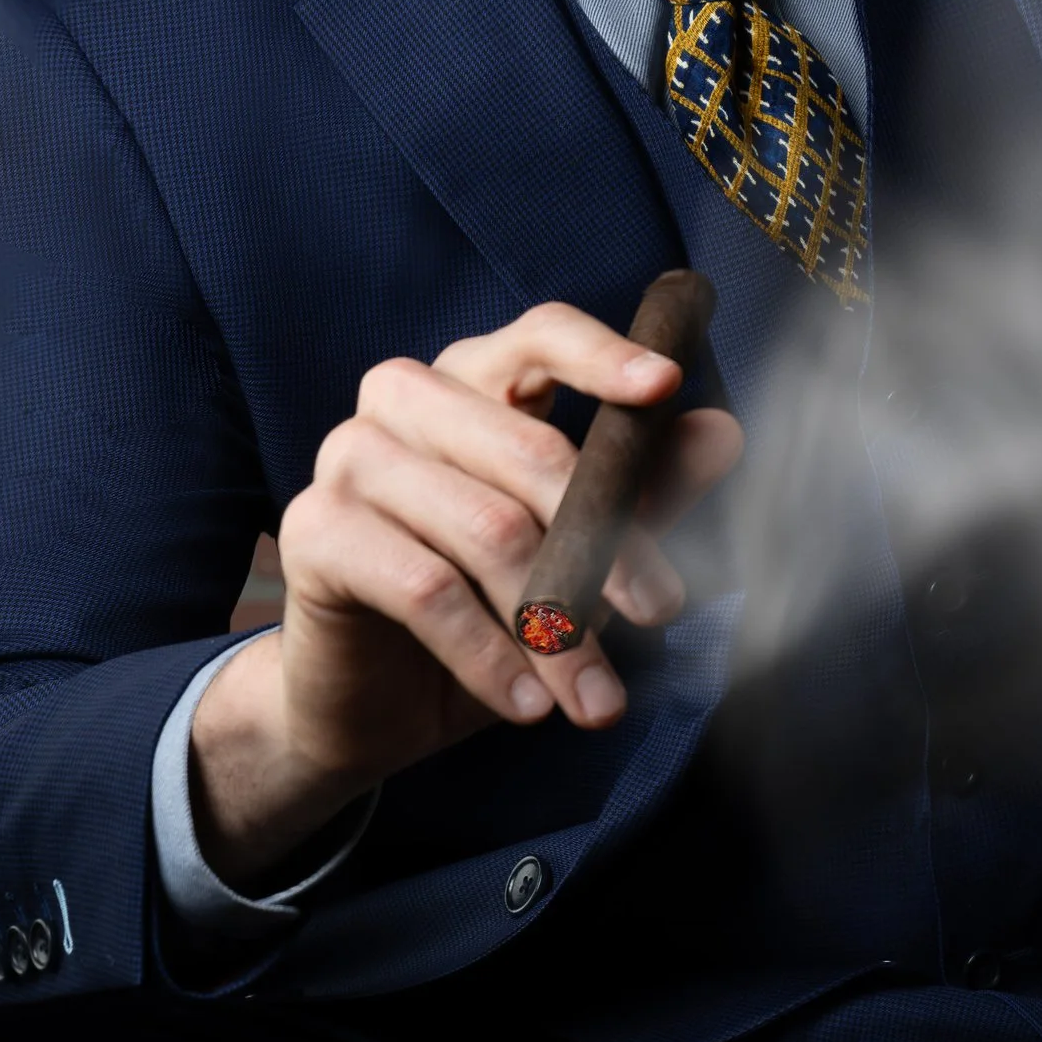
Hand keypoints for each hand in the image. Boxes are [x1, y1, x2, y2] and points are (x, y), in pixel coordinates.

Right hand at [192, 303, 742, 893]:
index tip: (665, 386)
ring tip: (597, 697)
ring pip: (487, 528)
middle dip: (609, 542)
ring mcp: (351, 457)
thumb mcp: (579, 554)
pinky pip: (424, 588)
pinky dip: (489, 654)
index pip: (540, 335)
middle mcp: (407, 400)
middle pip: (530, 446)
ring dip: (555, 623)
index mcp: (475, 380)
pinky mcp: (317, 531)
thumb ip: (645, 491)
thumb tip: (724, 433)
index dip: (603, 356)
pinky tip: (530, 704)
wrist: (375, 706)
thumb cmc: (487, 609)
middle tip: (662, 612)